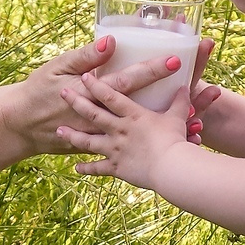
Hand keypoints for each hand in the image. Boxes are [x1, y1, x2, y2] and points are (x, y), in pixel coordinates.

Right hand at [13, 37, 191, 154]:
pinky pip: (130, 149)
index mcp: (93, 92)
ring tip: (198, 127)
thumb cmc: (38, 90)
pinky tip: (172, 151)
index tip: (177, 61)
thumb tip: (112, 40)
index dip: (152, 71)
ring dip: (168, 131)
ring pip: (140, 134)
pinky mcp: (99, 148)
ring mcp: (101, 135)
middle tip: (203, 90)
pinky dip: (151, 150)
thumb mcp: (58, 66)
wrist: (20, 125)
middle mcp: (101, 116)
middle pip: (143, 107)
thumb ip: (86, 55)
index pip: (128, 79)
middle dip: (172, 100)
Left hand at [57, 67, 193, 186]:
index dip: (96, 85)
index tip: (84, 76)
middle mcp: (119, 130)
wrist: (171, 168)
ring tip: (59, 131)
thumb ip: (179, 101)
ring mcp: (115, 149)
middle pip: (93, 114)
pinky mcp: (117, 168)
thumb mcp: (178, 117)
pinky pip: (98, 168)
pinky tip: (76, 168)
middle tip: (62, 94)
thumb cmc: (175, 140)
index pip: (110, 95)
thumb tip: (184, 86)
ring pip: (88, 141)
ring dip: (73, 136)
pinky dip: (87, 168)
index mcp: (132, 115)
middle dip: (76, 103)